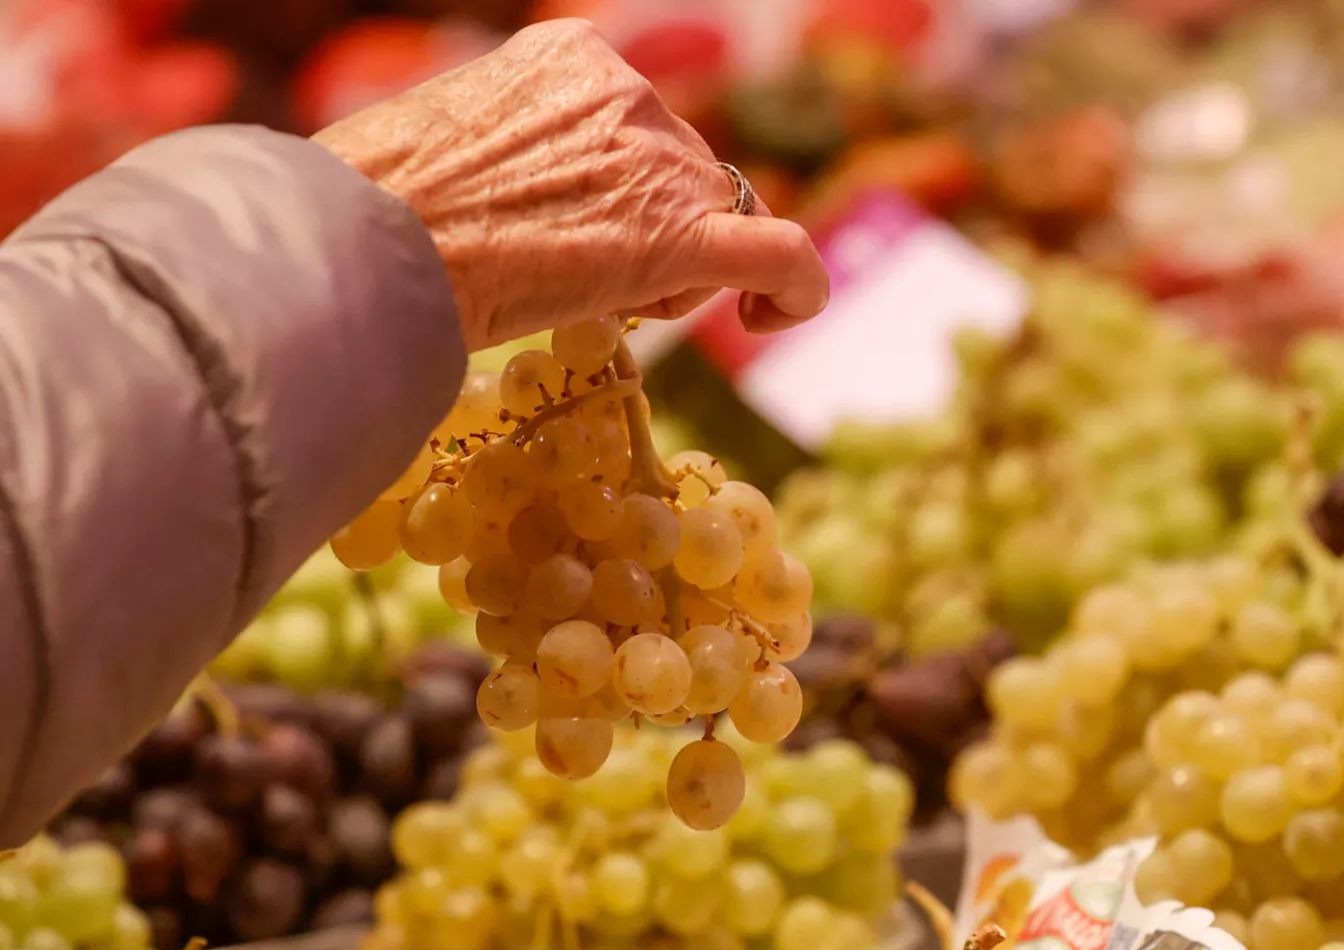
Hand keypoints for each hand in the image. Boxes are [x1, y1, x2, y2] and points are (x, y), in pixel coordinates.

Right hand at [313, 19, 828, 349]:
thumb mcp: (451, 138)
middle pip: (681, 176)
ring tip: (581, 295)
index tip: (584, 228)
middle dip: (645, 232)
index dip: (623, 188)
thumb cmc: (377, 207)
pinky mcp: (684, 238)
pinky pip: (780, 255)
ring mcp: (661, 160)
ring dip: (668, 269)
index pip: (636, 127)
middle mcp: (629, 92)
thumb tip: (524, 200)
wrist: (365, 250)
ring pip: (711, 220)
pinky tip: (778, 316)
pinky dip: (796, 288)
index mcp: (572, 57)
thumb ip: (518, 151)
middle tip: (562, 275)